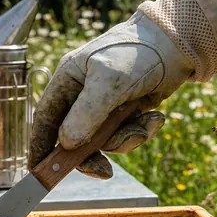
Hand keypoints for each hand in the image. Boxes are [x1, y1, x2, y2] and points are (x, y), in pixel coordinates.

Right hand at [28, 10, 192, 178]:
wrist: (177, 44)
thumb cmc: (136, 54)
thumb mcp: (108, 83)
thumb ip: (86, 114)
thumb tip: (66, 144)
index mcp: (67, 81)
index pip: (45, 120)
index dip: (40, 147)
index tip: (39, 172)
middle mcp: (82, 96)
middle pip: (74, 139)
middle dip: (91, 155)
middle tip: (104, 171)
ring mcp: (104, 106)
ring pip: (103, 141)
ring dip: (125, 139)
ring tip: (146, 124)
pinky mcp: (126, 113)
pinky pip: (125, 135)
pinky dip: (141, 131)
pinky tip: (155, 117)